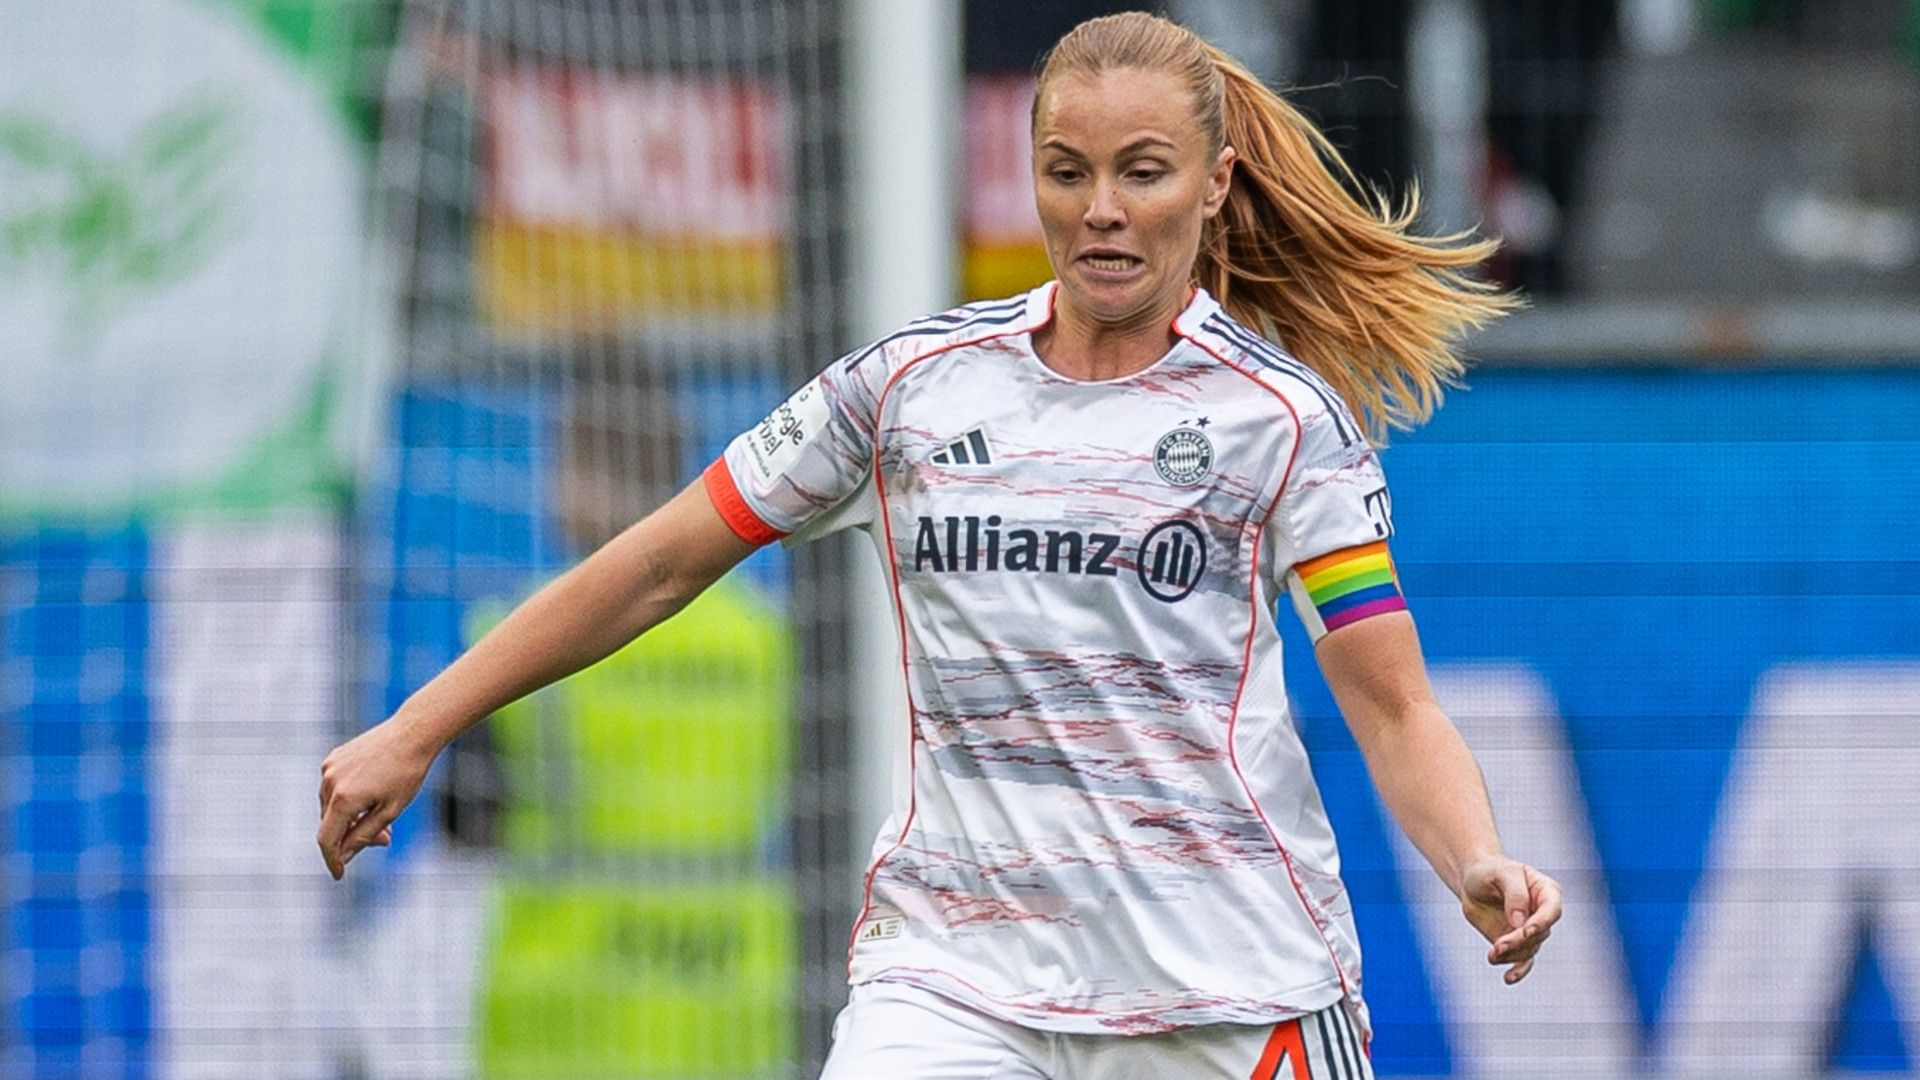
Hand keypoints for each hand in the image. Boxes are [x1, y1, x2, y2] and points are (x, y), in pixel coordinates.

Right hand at [316, 718, 437, 879]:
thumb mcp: (390, 811)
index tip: (339, 875)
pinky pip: (334, 788)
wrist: (413, 733)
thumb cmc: (407, 773)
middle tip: (385, 839)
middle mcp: (330, 783)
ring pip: (332, 806)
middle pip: (331, 824)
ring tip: (383, 816)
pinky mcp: (333, 758)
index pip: (327, 840)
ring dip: (351, 818)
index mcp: (343, 799)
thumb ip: (363, 836)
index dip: (332, 860)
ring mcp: (329, 768)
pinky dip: (348, 799)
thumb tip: (343, 856)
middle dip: (352, 837)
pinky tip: (372, 795)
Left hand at [1459, 855, 1562, 984]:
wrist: (1473, 882)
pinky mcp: (1517, 943)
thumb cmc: (1489, 871)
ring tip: (1492, 954)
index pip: (1551, 911)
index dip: (1540, 923)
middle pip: (1538, 934)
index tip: (1525, 930)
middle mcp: (1543, 914)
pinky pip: (1523, 961)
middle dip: (1518, 941)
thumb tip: (1520, 922)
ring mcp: (1531, 931)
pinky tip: (1508, 979)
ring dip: (1510, 954)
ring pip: (1528, 949)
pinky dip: (1517, 971)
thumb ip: (1514, 893)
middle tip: (1498, 945)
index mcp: (1547, 892)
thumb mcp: (1501, 873)